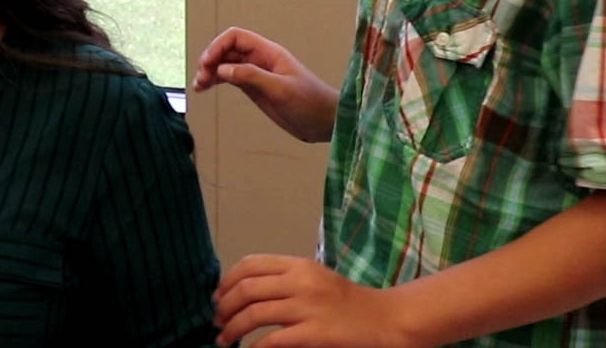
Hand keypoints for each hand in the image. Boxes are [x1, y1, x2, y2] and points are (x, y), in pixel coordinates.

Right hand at [193, 27, 338, 141]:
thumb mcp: (281, 89)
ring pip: (225, 64)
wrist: (325, 123)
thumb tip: (222, 69)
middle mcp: (260, 60)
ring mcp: (256, 74)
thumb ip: (252, 76)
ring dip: (210, 71)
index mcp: (269, 53)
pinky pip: (230, 78)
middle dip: (210, 60)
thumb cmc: (310, 103)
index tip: (207, 63)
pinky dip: (216, 81)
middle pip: (226, 50)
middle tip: (200, 78)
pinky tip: (205, 88)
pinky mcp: (255, 88)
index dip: (218, 46)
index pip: (236, 38)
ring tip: (199, 86)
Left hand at [214, 255, 417, 347]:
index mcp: (299, 265)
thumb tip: (245, 290)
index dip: (227, 281)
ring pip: (254, 314)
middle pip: (246, 289)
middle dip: (224, 306)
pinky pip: (274, 340)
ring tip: (225, 339)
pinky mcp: (315, 333)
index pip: (250, 264)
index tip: (218, 296)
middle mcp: (301, 282)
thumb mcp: (316, 279)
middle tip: (217, 320)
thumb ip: (285, 280)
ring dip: (232, 329)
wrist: (388, 320)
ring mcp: (308, 307)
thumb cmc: (349, 303)